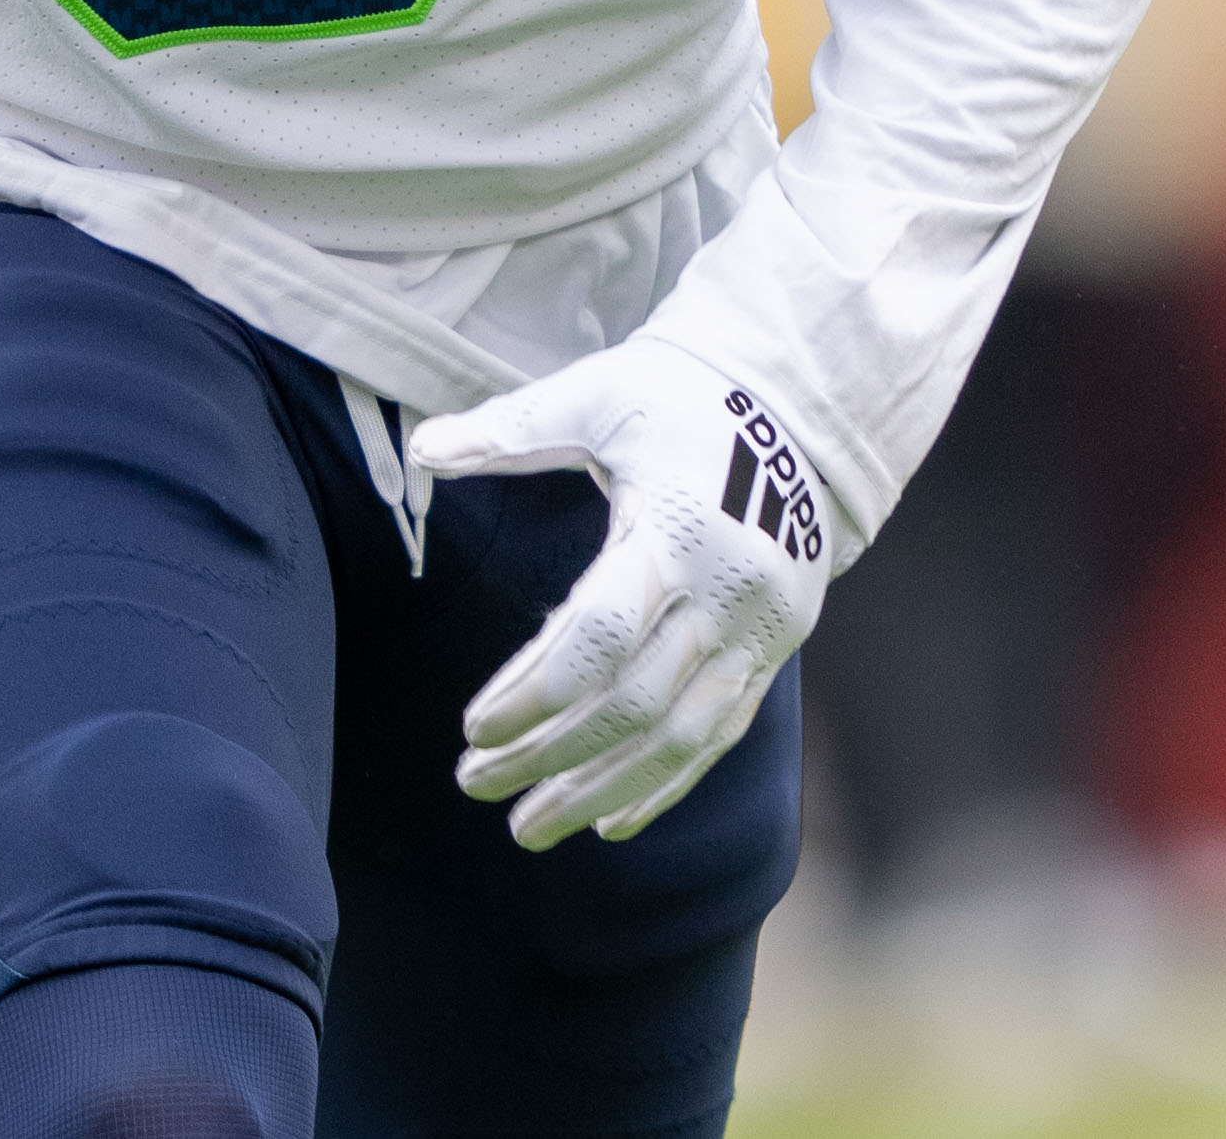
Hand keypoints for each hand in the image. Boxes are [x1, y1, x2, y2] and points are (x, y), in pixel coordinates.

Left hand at [409, 337, 835, 848]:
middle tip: (471, 784)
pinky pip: (719, 735)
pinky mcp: (773, 649)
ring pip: (678, 737)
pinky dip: (664, 784)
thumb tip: (423, 448)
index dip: (533, 692)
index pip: (600, 636)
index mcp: (677, 529)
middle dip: (549, 756)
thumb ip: (511, 430)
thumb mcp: (597, 396)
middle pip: (632, 703)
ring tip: (528, 828)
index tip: (473, 727)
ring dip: (599, 790)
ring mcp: (758, 630)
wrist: (802, 409)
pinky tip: (609, 822)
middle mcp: (726, 591)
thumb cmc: (682, 397)